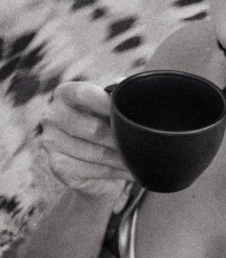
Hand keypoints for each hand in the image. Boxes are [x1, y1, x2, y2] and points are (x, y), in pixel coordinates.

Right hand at [40, 81, 130, 196]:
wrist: (87, 151)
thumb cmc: (102, 118)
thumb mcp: (108, 101)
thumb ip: (115, 91)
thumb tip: (122, 85)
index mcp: (64, 93)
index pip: (83, 94)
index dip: (107, 103)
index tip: (126, 112)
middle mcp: (52, 116)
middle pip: (94, 129)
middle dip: (121, 138)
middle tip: (140, 142)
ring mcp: (51, 142)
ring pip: (98, 153)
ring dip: (122, 158)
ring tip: (139, 158)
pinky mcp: (58, 166)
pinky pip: (94, 170)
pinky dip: (116, 172)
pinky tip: (128, 170)